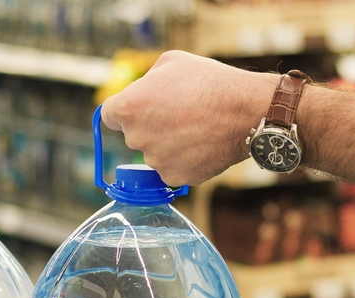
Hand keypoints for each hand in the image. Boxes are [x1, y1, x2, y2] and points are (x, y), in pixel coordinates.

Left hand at [101, 50, 276, 186]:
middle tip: (178, 114)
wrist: (245, 111)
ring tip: (194, 127)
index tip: (138, 110)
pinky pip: (172, 168)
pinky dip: (183, 160)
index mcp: (129, 107)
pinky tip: (201, 144)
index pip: (108, 116)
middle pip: (133, 135)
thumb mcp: (171, 63)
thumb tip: (141, 94)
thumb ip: (146, 81)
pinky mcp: (174, 177)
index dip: (125, 110)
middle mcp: (137, 137)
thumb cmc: (209, 82)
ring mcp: (155, 161)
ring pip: (154, 153)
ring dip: (167, 144)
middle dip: (150, 126)